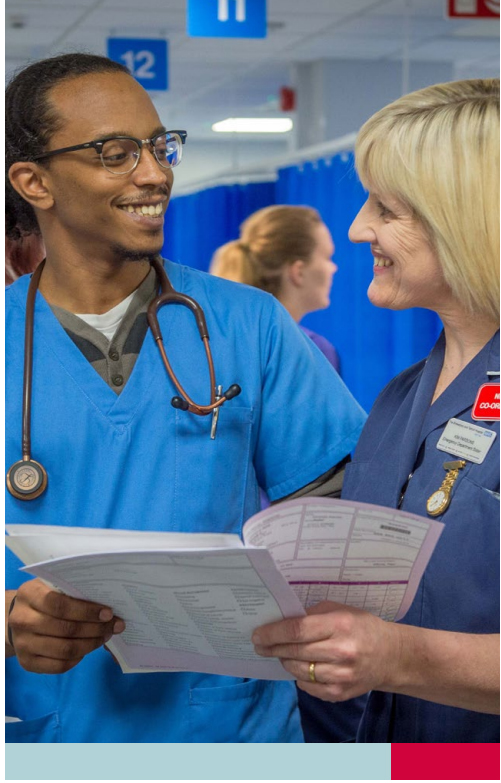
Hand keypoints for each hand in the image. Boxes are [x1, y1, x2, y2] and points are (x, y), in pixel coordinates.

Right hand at [7, 579, 124, 673]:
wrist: (15, 619)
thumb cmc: (43, 598)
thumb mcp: (51, 586)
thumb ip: (72, 590)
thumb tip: (107, 601)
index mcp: (29, 595)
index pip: (60, 605)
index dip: (87, 610)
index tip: (108, 613)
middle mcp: (22, 620)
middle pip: (65, 629)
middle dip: (95, 629)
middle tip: (114, 626)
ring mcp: (23, 644)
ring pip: (65, 649)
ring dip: (91, 644)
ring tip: (105, 637)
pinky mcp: (27, 663)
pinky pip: (59, 666)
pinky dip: (78, 658)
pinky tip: (88, 648)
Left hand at [252, 601, 400, 701]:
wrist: (391, 656)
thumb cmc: (361, 626)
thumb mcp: (340, 610)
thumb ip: (312, 614)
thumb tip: (282, 620)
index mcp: (339, 625)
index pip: (297, 630)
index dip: (273, 633)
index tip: (257, 635)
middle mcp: (340, 651)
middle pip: (294, 651)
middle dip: (273, 648)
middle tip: (260, 645)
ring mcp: (341, 675)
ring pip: (298, 671)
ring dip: (285, 661)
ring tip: (281, 654)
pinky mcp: (340, 693)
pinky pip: (308, 687)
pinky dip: (300, 677)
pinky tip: (300, 667)